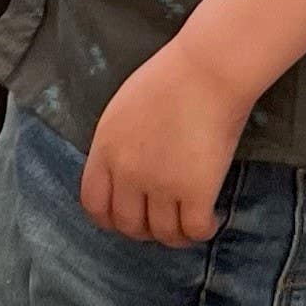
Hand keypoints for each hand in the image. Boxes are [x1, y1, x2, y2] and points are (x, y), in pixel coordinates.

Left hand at [79, 45, 250, 246]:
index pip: (94, 204)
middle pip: (127, 225)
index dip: (109, 219)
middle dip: (144, 230)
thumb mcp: (122, 110)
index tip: (125, 218)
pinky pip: (194, 230)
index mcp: (106, 150)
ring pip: (163, 233)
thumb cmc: (170, 78)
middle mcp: (128, 173)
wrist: (208, 70)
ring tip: (189, 222)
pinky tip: (211, 219)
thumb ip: (116, 145)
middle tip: (162, 221)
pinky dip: (203, 231)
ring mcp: (161, 185)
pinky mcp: (196, 191)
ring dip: (176, 235)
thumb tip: (122, 175)